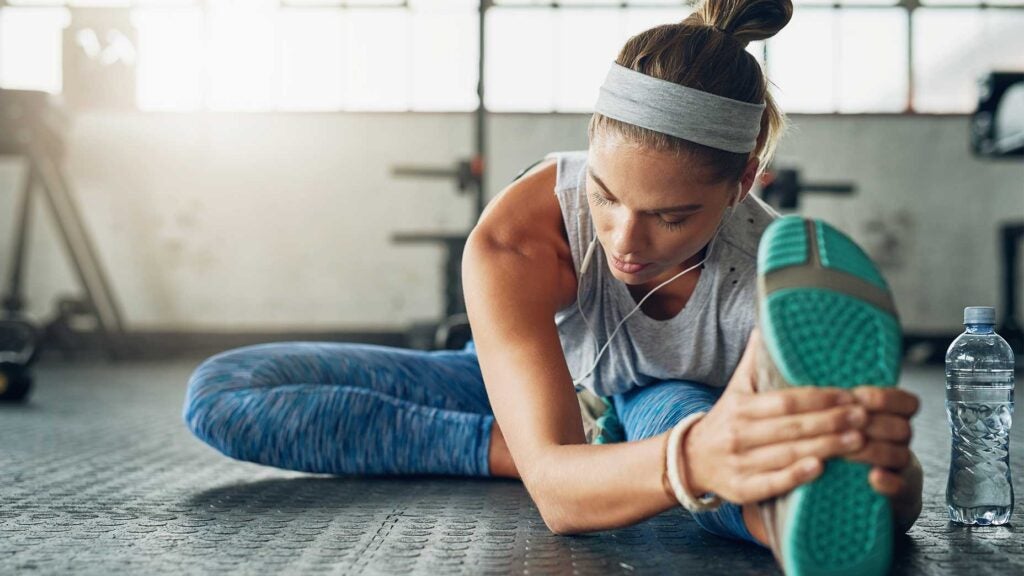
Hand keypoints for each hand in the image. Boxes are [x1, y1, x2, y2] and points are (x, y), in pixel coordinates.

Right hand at [681, 329, 869, 504]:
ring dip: (825, 448)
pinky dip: (796, 476)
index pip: (785, 401)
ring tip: (858, 441)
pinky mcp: (742, 490)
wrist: (690, 460)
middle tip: (863, 416)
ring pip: (787, 455)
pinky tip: (821, 469)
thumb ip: (754, 361)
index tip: (848, 395)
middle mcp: (738, 434)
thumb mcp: (736, 389)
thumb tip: (768, 324)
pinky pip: (772, 483)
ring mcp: (739, 463)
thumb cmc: (725, 421)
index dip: (818, 398)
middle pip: (791, 427)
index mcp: (740, 407)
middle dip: (831, 422)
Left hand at [843, 386, 919, 497]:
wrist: (855, 498)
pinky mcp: (899, 497)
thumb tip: (806, 387)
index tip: (859, 397)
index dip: (885, 398)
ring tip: (845, 453)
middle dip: (872, 424)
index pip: (905, 403)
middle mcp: (900, 443)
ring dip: (872, 451)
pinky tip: (873, 477)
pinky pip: (901, 488)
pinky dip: (888, 482)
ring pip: (900, 454)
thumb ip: (833, 409)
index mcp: (889, 420)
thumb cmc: (840, 452)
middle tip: (845, 427)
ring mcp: (902, 470)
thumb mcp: (840, 427)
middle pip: (901, 427)